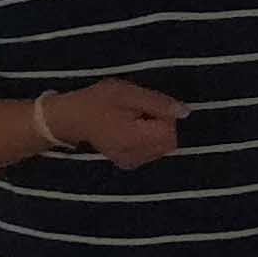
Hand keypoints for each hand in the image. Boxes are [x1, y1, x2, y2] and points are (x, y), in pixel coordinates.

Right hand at [41, 78, 186, 169]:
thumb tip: (185, 113)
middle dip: (162, 125)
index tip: (147, 106)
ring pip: (162, 148)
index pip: (170, 133)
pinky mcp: (129, 163)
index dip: (165, 117)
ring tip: (135, 119)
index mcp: (134, 139)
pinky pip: (152, 152)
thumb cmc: (97, 101)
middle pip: (169, 142)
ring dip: (156, 132)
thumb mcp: (127, 93)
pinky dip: (148, 140)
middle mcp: (135, 157)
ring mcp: (132, 162)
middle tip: (140, 111)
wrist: (72, 118)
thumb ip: (157, 103)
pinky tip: (133, 130)